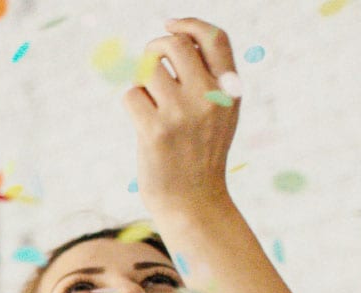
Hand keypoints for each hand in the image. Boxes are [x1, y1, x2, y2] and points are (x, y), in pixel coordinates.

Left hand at [124, 18, 240, 217]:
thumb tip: (175, 40)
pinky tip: (142, 122)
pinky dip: (132, 103)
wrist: (193, 201)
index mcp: (229, 90)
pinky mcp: (155, 130)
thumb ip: (209, 78)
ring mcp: (182, 113)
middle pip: (174, 45)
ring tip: (151, 106)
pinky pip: (131, 95)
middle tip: (150, 64)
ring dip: (142, 83)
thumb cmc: (201, 154)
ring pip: (148, 70)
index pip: (214, 38)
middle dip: (155, 48)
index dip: (189, 23)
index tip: (170, 23)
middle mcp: (209, 97)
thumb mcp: (221, 113)